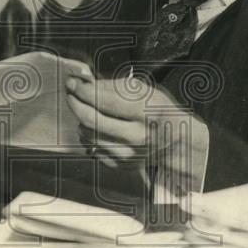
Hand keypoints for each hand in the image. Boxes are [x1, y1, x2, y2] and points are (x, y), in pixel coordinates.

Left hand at [65, 74, 208, 189]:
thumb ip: (114, 86)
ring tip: (85, 108)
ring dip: (81, 119)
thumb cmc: (159, 112)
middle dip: (75, 103)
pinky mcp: (121, 165)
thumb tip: (85, 82)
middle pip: (91, 120)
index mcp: (145, 113)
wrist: (176, 142)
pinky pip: (93, 148)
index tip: (73, 83)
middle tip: (71, 93)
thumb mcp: (145, 91)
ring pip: (89, 135)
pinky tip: (95, 126)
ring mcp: (128, 153)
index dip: (82, 90)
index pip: (104, 100)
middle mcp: (136, 136)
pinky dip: (89, 134)